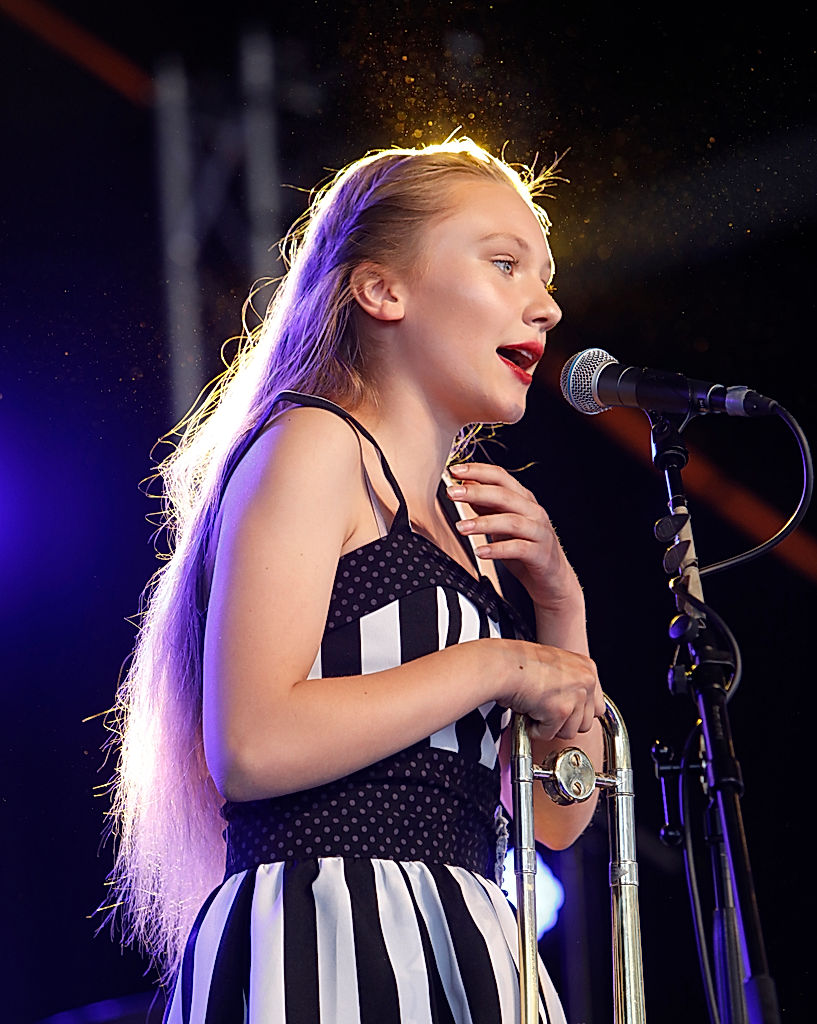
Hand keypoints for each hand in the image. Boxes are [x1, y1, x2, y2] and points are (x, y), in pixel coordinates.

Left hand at [447, 462, 580, 612]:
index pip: (500, 477)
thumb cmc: (525, 547)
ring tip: (462, 527)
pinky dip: (497, 549)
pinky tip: (480, 551)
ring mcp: (538, 532)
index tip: (454, 470)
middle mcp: (533, 511)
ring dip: (483, 523)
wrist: (552, 578)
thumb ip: (486, 506)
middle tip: (452, 493)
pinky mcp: (540, 553)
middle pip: (504, 495)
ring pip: (511, 521)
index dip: (477, 471)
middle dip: (475, 492)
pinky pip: (518, 548)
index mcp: (523, 499)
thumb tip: (465, 486)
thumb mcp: (502, 523)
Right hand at [495, 637, 602, 740]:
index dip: (577, 712)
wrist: (504, 663)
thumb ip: (570, 683)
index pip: (597, 706)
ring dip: (550, 726)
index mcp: (587, 668)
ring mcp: (576, 696)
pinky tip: (528, 712)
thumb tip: (570, 703)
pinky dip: (535, 729)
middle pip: (586, 723)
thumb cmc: (520, 661)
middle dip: (565, 722)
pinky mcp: (560, 711)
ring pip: (570, 732)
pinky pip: (549, 734)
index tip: (565, 712)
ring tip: (535, 708)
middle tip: (546, 711)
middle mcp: (586, 681)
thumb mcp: (555, 665)